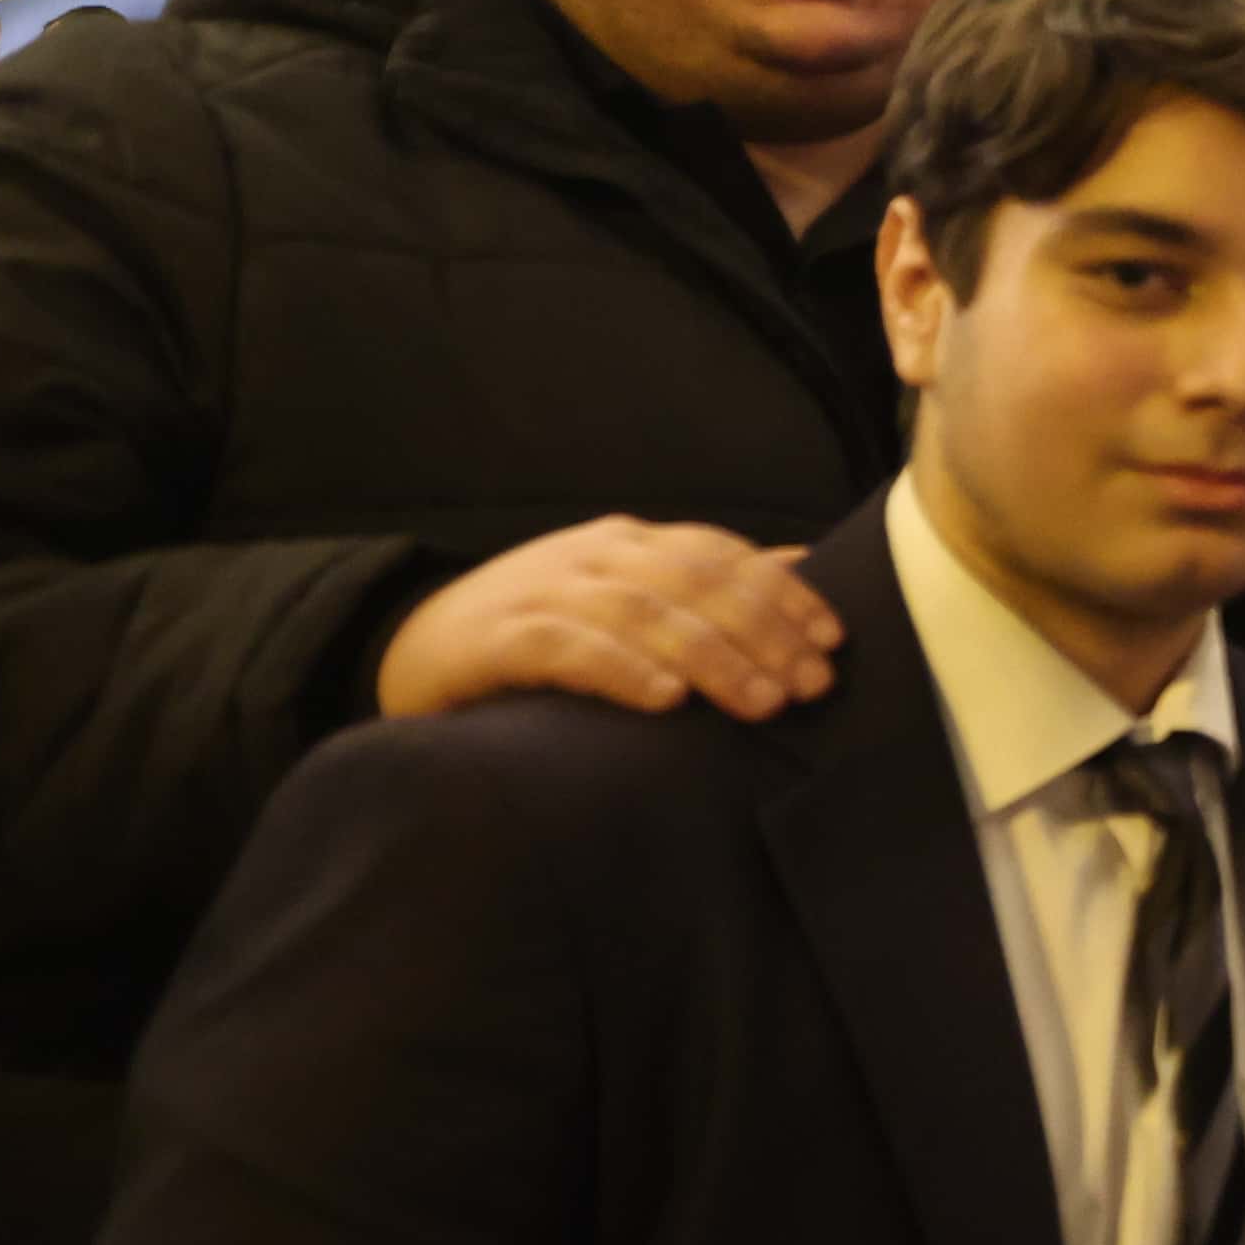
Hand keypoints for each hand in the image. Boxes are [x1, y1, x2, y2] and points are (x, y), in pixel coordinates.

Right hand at [375, 519, 841, 722]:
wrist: (411, 645)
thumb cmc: (540, 629)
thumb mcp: (625, 599)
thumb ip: (704, 586)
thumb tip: (802, 571)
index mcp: (630, 542)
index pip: (722, 555)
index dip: (783, 594)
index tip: (833, 641)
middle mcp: (593, 555)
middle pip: (694, 582)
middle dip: (763, 631)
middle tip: (810, 685)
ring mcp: (544, 590)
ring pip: (644, 613)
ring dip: (712, 657)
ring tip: (761, 702)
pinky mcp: (498, 637)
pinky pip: (568, 647)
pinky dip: (622, 670)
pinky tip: (666, 699)